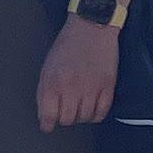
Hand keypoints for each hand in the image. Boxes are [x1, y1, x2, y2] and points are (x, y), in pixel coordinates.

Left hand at [38, 13, 118, 131]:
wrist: (92, 26)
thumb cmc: (68, 44)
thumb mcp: (47, 66)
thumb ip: (44, 91)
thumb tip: (44, 114)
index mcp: (53, 82)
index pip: (49, 115)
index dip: (47, 124)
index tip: (48, 125)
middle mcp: (72, 88)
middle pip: (67, 120)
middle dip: (64, 117)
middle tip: (65, 109)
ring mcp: (92, 88)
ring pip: (85, 118)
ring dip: (80, 116)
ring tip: (79, 105)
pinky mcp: (108, 86)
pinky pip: (102, 113)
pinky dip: (96, 115)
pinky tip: (92, 107)